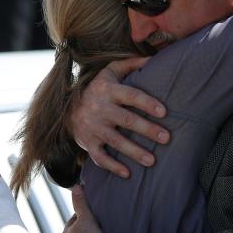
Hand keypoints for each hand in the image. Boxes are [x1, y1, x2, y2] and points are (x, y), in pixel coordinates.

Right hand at [68, 57, 169, 178]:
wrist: (66, 107)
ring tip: (152, 161)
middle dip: (147, 130)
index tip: (164, 112)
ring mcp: (92, 127)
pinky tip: (127, 174)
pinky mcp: (87, 142)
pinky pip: (99, 157)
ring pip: (115, 141)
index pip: (131, 95)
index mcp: (108, 90)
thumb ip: (131, 64)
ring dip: (134, 152)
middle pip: (126, 120)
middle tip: (166, 138)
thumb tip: (155, 58)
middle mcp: (100, 108)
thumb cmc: (97, 88)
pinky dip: (112, 166)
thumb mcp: (110, 72)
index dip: (147, 103)